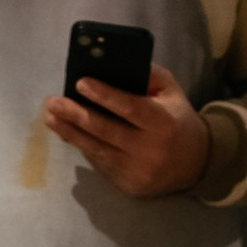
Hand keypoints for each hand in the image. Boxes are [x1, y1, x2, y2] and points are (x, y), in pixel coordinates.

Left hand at [45, 64, 211, 198]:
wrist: (195, 163)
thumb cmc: (177, 120)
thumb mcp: (171, 92)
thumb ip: (148, 75)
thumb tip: (114, 61)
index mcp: (163, 122)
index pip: (130, 108)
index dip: (104, 95)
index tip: (80, 83)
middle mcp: (151, 149)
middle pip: (106, 131)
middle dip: (76, 115)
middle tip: (54, 102)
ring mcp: (138, 170)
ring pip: (97, 150)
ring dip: (70, 133)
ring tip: (51, 118)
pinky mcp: (128, 185)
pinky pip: (100, 164)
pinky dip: (83, 148)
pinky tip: (69, 134)